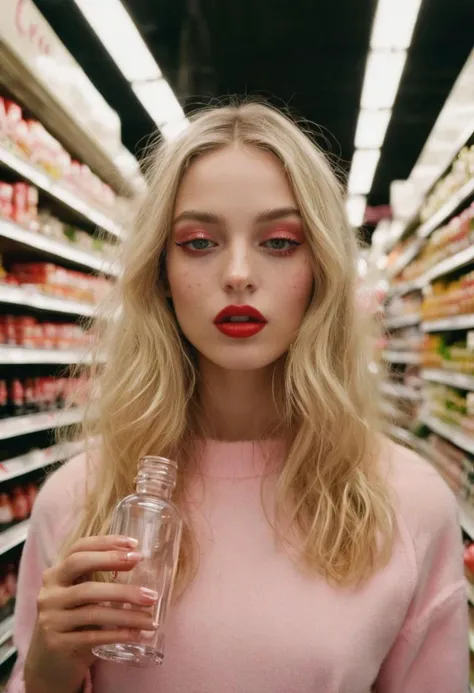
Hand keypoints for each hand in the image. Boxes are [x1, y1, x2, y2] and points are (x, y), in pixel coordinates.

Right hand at [24, 535, 157, 692]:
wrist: (51, 666)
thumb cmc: (75, 623)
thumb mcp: (81, 597)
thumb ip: (99, 578)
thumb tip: (138, 561)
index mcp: (56, 574)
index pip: (79, 548)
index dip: (106, 543)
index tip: (134, 544)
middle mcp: (49, 592)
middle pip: (82, 568)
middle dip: (115, 566)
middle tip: (144, 573)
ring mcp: (50, 618)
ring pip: (93, 609)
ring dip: (127, 613)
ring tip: (151, 618)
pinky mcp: (56, 644)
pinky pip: (92, 636)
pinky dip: (118, 635)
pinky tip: (137, 634)